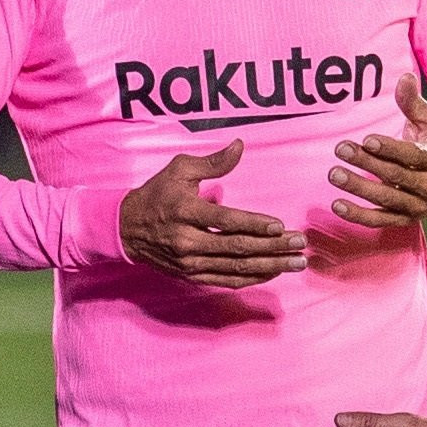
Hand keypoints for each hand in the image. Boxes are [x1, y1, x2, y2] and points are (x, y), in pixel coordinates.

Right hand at [121, 139, 306, 286]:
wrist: (126, 229)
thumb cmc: (157, 194)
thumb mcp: (179, 170)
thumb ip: (212, 162)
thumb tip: (239, 146)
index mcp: (185, 212)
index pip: (225, 221)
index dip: (254, 224)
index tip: (279, 226)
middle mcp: (188, 241)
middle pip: (237, 247)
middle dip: (273, 247)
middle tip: (300, 244)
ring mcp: (190, 263)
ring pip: (236, 268)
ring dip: (270, 266)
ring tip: (296, 262)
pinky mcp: (192, 276)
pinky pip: (227, 281)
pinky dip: (252, 278)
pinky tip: (273, 273)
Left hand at [326, 74, 426, 229]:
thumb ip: (413, 102)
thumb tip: (404, 77)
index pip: (415, 156)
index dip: (391, 149)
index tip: (368, 139)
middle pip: (397, 176)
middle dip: (368, 163)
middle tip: (341, 149)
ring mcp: (418, 206)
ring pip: (387, 199)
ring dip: (359, 188)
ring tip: (334, 174)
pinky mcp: (404, 219)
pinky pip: (380, 220)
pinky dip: (358, 215)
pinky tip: (337, 204)